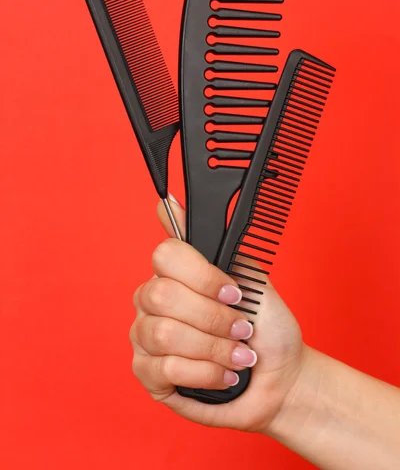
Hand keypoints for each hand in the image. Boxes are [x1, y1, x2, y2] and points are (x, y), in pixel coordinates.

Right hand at [130, 196, 304, 432]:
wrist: (279, 377)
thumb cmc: (265, 328)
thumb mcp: (248, 278)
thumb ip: (212, 243)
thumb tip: (170, 203)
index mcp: (175, 274)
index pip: (165, 255)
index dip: (203, 276)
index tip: (234, 293)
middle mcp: (152, 302)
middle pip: (161, 295)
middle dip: (212, 317)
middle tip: (241, 328)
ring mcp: (145, 338)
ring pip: (164, 334)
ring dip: (214, 347)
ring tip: (238, 355)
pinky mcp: (149, 375)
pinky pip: (166, 369)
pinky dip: (207, 373)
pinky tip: (224, 375)